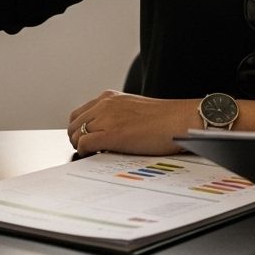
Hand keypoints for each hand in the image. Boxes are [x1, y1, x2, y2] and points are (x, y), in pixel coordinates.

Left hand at [68, 91, 198, 155]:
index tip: (86, 139)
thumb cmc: (165, 119)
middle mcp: (105, 104)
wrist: (181, 120)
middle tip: (88, 150)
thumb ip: (116, 116)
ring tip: (93, 154)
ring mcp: (107, 119)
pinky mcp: (111, 134)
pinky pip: (84, 144)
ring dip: (80, 146)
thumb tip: (104, 132)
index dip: (80, 129)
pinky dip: (85, 153)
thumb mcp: (134, 109)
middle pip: (73, 124)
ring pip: (75, 134)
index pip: (80, 113)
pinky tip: (96, 156)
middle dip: (76, 138)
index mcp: (110, 97)